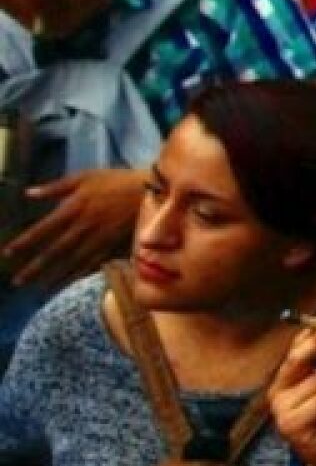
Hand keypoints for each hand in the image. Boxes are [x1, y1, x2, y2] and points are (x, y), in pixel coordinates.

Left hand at [7, 169, 145, 287]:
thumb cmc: (116, 181)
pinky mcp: (112, 246)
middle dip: (34, 267)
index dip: (25, 242)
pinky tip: (67, 283)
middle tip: (17, 282)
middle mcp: (83, 227)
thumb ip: (56, 187)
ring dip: (53, 276)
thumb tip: (28, 193)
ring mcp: (98, 239)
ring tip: (37, 288)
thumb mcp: (85, 176)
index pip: (43, 228)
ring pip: (71, 262)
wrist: (151, 192)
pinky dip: (78, 275)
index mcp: (74, 208)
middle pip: (54, 251)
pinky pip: (92, 264)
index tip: (8, 253)